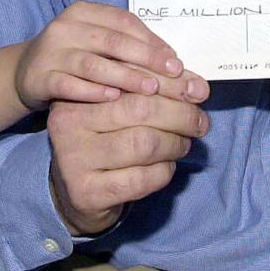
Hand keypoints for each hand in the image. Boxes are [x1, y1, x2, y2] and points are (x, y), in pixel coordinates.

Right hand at [15, 1, 208, 110]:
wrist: (24, 71)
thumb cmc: (74, 57)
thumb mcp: (99, 44)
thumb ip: (133, 50)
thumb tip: (178, 65)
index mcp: (85, 11)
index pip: (125, 22)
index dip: (152, 40)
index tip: (175, 61)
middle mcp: (66, 26)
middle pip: (113, 41)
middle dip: (146, 58)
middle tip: (172, 76)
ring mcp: (51, 50)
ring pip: (93, 63)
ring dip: (125, 76)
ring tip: (150, 89)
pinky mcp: (39, 75)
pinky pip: (68, 84)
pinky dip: (92, 91)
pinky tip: (113, 98)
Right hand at [48, 91, 209, 235]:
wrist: (76, 191)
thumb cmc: (106, 138)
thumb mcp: (122, 106)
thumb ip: (157, 90)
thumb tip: (197, 87)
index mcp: (79, 91)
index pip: (133, 78)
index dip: (172, 83)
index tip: (198, 90)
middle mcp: (70, 123)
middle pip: (140, 109)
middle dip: (180, 114)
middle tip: (199, 121)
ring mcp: (75, 160)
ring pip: (143, 144)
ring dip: (175, 144)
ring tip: (184, 143)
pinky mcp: (87, 193)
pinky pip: (141, 179)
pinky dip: (164, 171)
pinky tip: (167, 166)